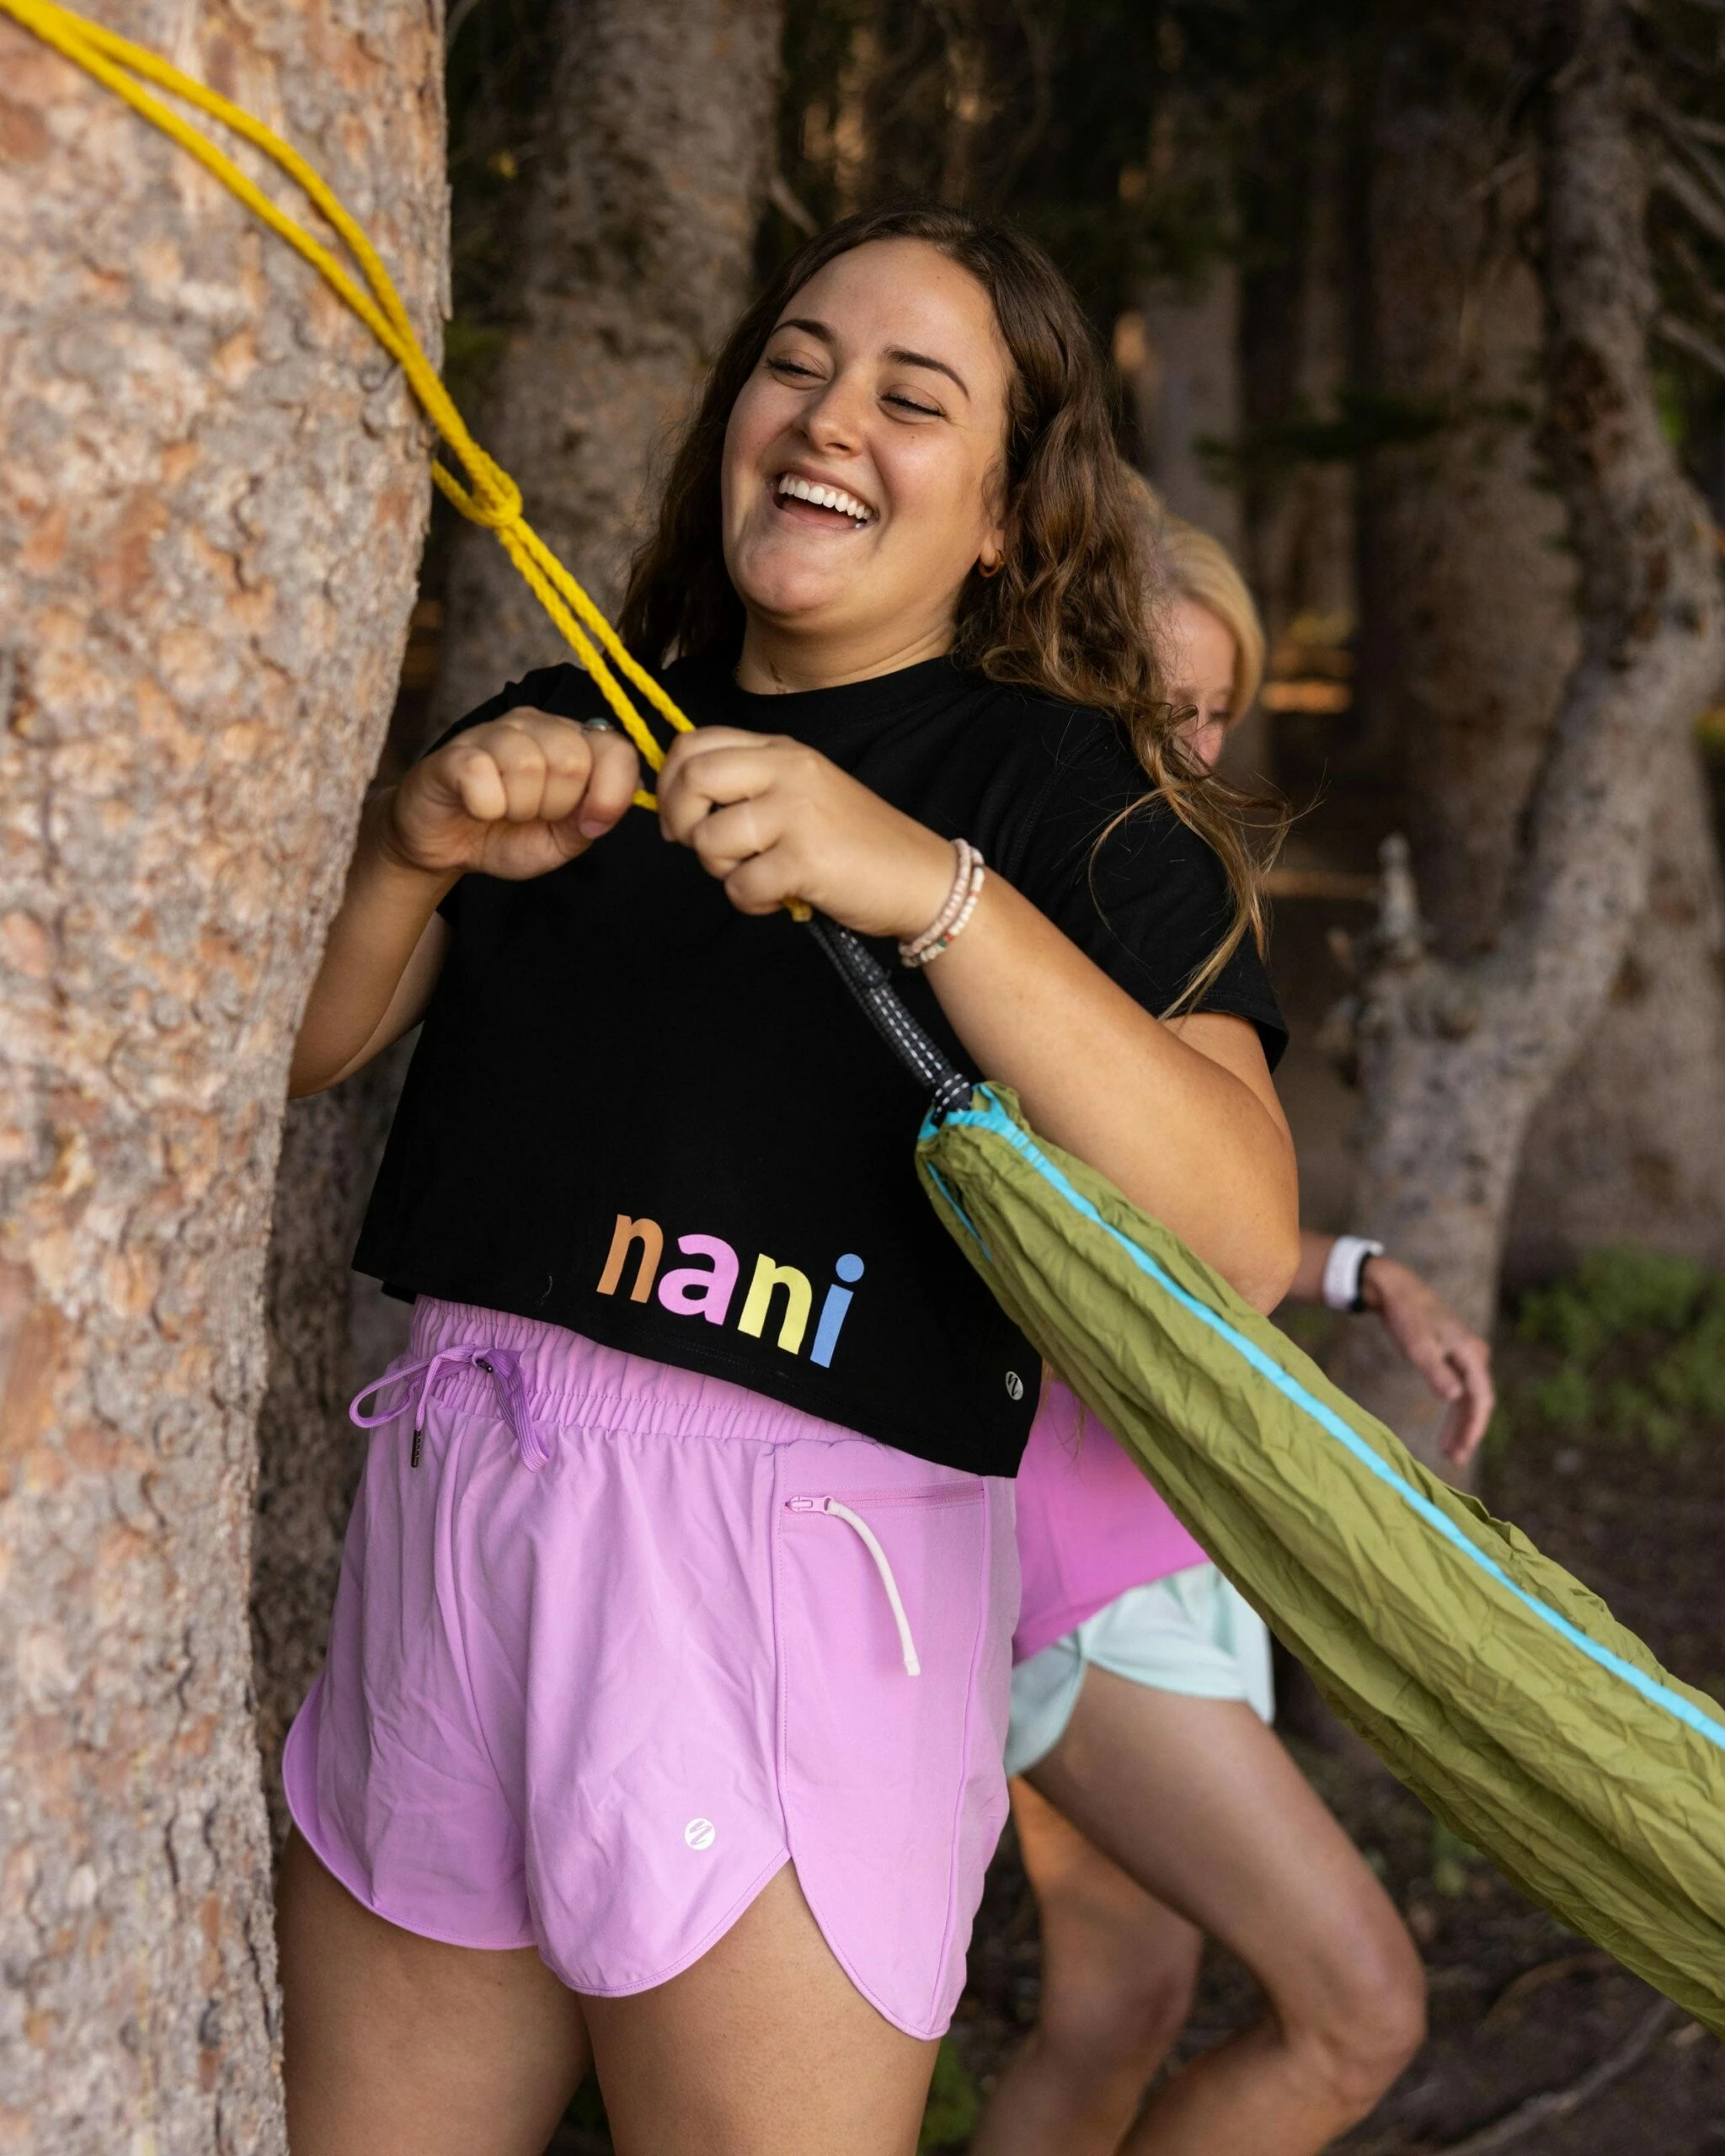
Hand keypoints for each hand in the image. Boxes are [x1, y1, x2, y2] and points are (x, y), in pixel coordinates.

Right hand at [383, 709, 639, 882]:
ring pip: (529, 765)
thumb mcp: (561, 840)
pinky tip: (476, 806)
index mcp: (574, 742)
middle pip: (572, 760)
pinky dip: (484, 806)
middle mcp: (538, 725)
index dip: (612, 794)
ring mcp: (494, 732)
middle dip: (557, 806)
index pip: (617, 749)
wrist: (445, 845)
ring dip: (518, 808)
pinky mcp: (456, 751)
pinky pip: (482, 776)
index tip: (589, 824)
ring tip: (503, 811)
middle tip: (531, 815)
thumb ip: (592, 820)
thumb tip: (606, 808)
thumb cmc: (506, 835)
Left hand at [655, 726, 953, 937]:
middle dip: (681, 822)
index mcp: (782, 749)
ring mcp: (797, 812)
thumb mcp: (802, 792)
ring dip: (718, 869)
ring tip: (754, 876)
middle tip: (704, 850)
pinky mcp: (806, 859)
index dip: (669, 783)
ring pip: (709, 838)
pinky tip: (778, 897)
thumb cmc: (855, 842)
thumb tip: (679, 808)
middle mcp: (788, 770)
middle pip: (692, 779)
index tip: (680, 819)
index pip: (695, 743)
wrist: (921, 876)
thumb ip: (749, 785)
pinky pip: (740, 884)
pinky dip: (750, 901)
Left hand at [1360, 1257, 1495, 1466]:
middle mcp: (1475, 1356)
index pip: (1481, 1399)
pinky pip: (1460, 1390)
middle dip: (1468, 1432)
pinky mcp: (1454, 1358)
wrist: (1397, 1290)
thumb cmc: (1406, 1316)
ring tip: (1449, 1453)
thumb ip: (1437, 1372)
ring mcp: (1466, 1357)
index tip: (1463, 1451)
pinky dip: (1453, 1412)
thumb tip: (1454, 1398)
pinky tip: (1446, 1432)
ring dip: (1460, 1426)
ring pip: (1469, 1399)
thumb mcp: (1418, 1346)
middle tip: (1455, 1460)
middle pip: (1478, 1402)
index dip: (1474, 1428)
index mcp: (1472, 1353)